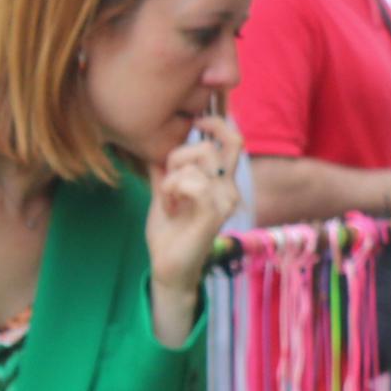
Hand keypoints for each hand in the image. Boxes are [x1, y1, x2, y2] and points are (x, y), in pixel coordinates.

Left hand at [146, 114, 243, 292]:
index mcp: (221, 182)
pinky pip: (194, 183)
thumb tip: (157, 147)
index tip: (195, 123)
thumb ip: (164, 170)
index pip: (233, 141)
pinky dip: (173, 189)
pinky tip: (171, 207)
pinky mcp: (215, 215)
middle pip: (207, 147)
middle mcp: (229, 189)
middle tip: (166, 184)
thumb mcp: (163, 193)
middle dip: (176, 158)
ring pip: (197, 163)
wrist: (167, 267)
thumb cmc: (168, 233)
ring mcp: (225, 202)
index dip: (217, 125)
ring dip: (171, 178)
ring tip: (169, 201)